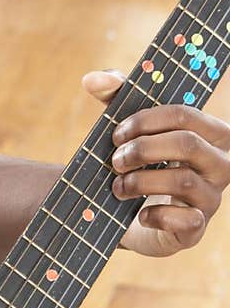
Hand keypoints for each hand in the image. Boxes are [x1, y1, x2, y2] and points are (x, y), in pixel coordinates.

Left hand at [81, 68, 229, 255]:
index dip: (145, 121)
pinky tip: (138, 216)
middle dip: (143, 150)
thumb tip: (91, 78)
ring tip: (117, 186)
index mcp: (212, 133)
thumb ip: (115, 98)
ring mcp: (212, 198)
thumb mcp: (130, 129)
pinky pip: (184, 220)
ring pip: (183, 180)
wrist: (136, 221)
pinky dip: (155, 216)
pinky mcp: (196, 229)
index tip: (116, 134)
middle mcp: (221, 163)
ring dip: (141, 181)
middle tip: (114, 161)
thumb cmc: (141, 166)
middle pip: (186, 144)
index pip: (184, 115)